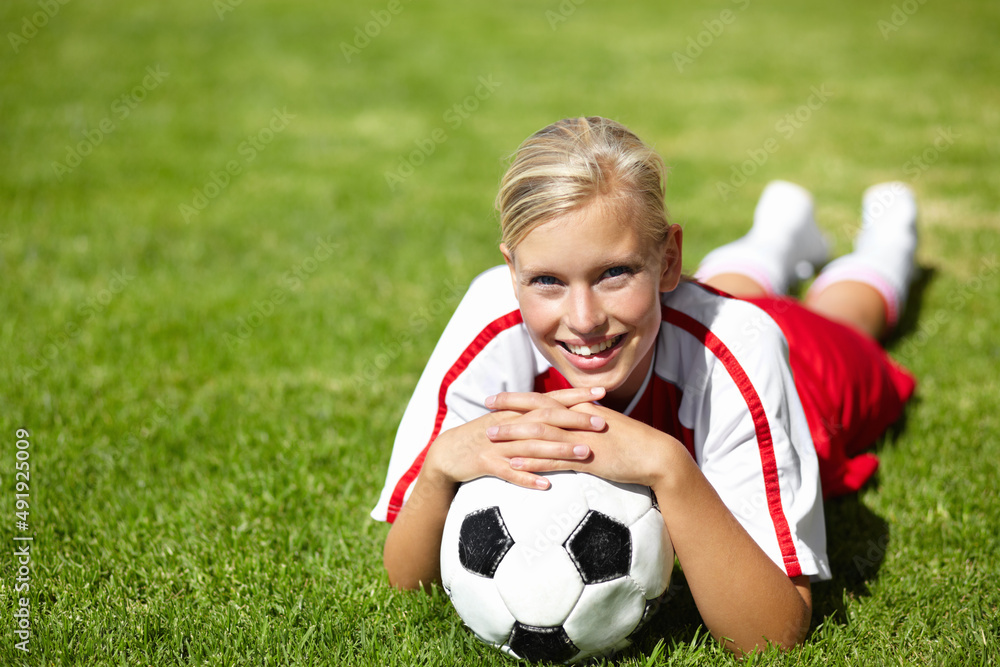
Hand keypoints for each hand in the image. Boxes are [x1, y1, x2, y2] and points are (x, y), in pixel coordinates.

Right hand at [423, 387, 607, 489]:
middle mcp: (510, 424)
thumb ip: (535, 419)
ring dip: (559, 449)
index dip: (575, 394)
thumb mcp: (510, 424)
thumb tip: (566, 415)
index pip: (550, 399)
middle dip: (575, 420)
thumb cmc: (484, 438)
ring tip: (585, 453)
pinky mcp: (484, 463)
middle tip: (602, 423)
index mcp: (517, 413)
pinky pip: (508, 472)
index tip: (602, 392)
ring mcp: (497, 444)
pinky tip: (546, 485)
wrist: (448, 452)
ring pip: (532, 445)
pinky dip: (527, 478)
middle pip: (545, 418)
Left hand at [485, 395, 678, 488]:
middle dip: (508, 409)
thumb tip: (566, 422)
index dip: (517, 398)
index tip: (496, 397)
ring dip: (513, 435)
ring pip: (541, 433)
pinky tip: (515, 463)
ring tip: (490, 437)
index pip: (543, 399)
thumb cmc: (633, 443)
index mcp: (581, 409)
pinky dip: (532, 460)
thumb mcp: (605, 426)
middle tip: (484, 408)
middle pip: (537, 410)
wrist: (656, 455)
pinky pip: (554, 459)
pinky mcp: (587, 458)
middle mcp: (579, 419)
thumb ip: (584, 422)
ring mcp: (582, 438)